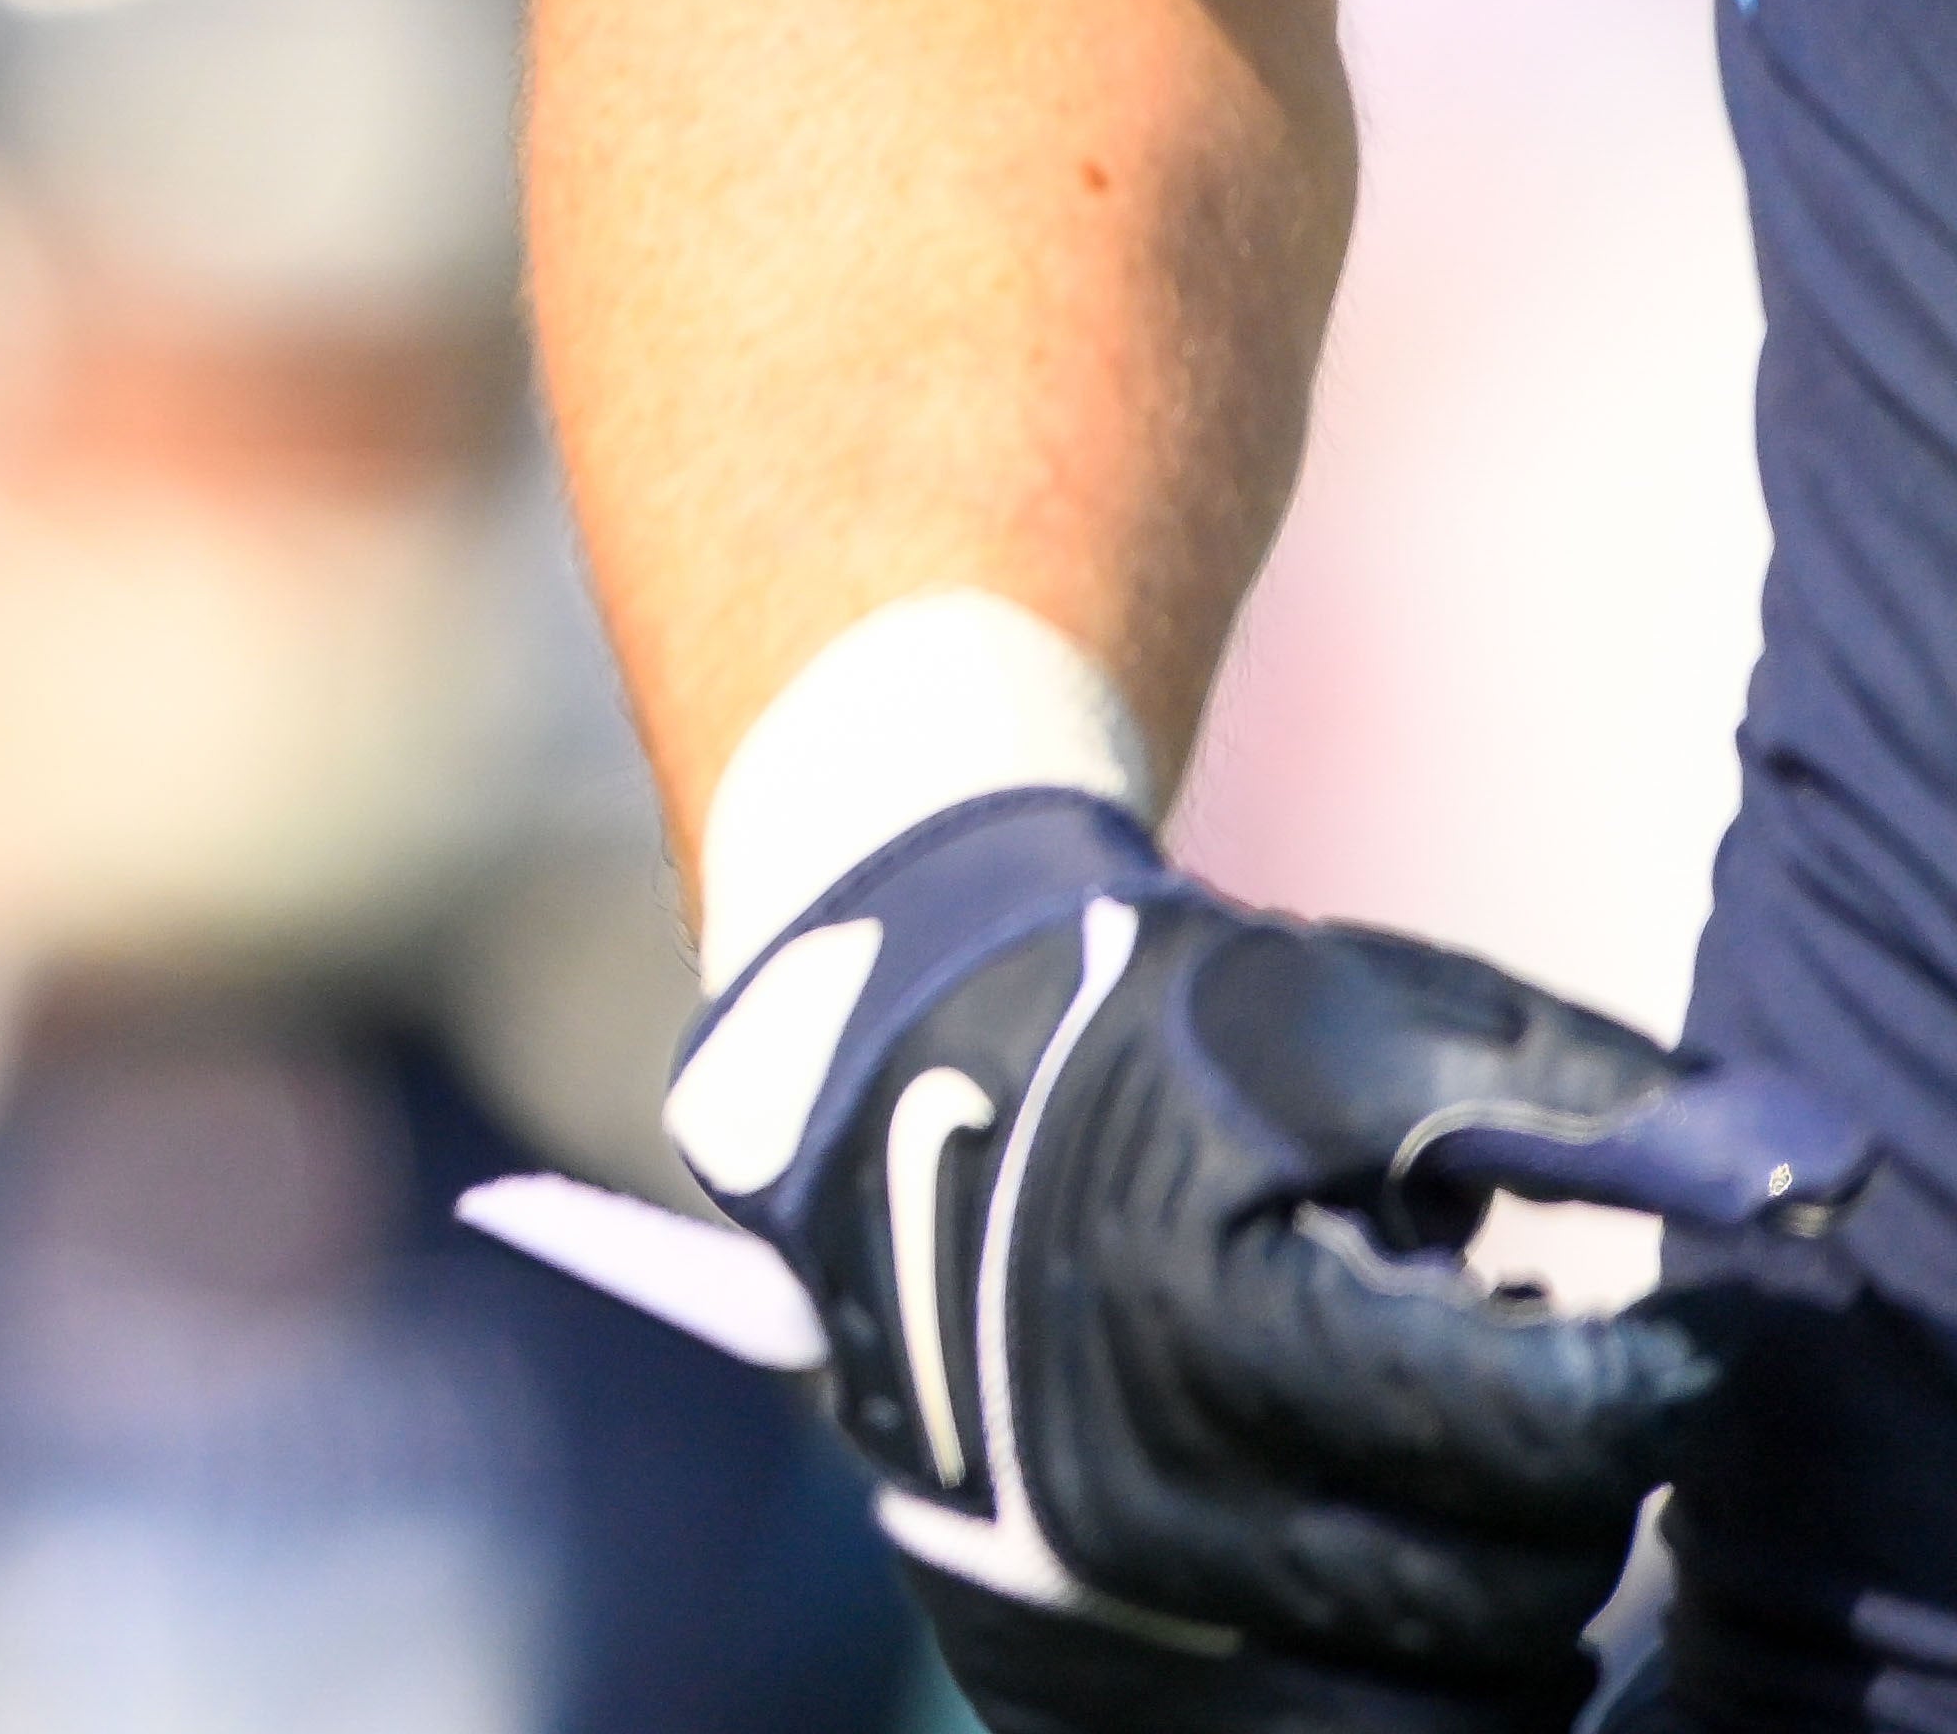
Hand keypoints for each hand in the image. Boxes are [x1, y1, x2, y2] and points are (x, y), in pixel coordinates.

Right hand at [668, 793, 1862, 1728]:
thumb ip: (1583, 1098)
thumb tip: (1812, 1180)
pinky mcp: (1057, 1684)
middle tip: (1533, 1406)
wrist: (875, 1091)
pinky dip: (1388, 1682)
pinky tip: (1380, 1569)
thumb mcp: (1349, 1022)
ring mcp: (1095, 1615)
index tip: (1674, 1344)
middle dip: (1568, 1500)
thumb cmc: (1141, 1041)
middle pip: (1512, 1594)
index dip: (1661, 1388)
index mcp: (1208, 1334)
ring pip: (1439, 1711)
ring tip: (1459, 1489)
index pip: (1552, 1436)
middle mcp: (1142, 1506)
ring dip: (1501, 1612)